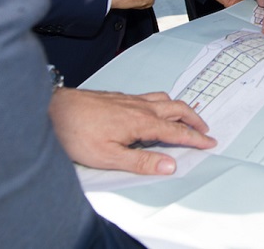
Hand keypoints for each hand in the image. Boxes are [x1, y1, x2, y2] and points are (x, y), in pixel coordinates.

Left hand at [48, 87, 216, 174]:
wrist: (54, 109)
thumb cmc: (76, 132)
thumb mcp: (109, 157)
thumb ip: (142, 162)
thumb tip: (169, 166)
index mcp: (141, 122)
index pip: (176, 131)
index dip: (195, 138)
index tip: (209, 142)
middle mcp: (140, 107)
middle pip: (177, 109)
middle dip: (194, 120)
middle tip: (205, 130)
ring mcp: (130, 99)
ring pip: (165, 99)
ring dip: (181, 109)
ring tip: (187, 117)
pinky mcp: (120, 97)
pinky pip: (151, 96)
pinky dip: (164, 102)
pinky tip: (156, 109)